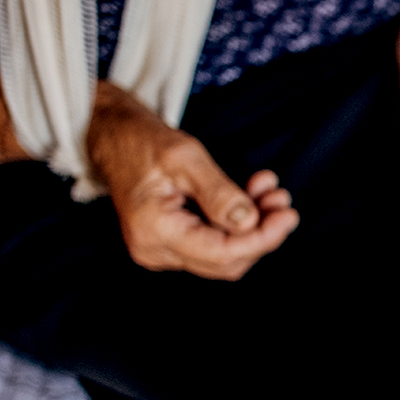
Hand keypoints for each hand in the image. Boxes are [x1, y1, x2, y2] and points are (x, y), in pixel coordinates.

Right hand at [86, 81, 298, 279]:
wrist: (111, 136)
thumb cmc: (141, 141)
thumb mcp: (185, 158)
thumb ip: (218, 192)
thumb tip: (249, 222)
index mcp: (154, 231)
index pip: (221, 254)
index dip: (262, 239)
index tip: (288, 216)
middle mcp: (155, 250)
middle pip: (226, 262)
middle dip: (262, 233)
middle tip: (283, 201)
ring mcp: (160, 250)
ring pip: (223, 254)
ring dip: (253, 227)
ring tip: (270, 192)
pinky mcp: (169, 242)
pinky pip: (212, 243)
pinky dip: (237, 222)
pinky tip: (252, 195)